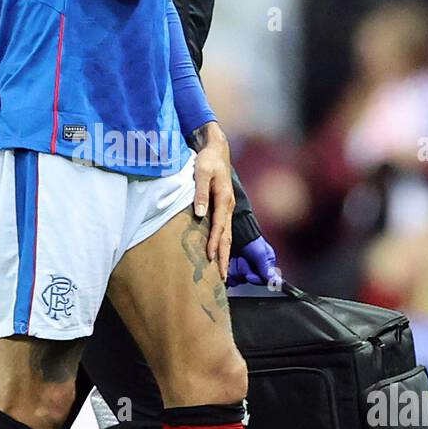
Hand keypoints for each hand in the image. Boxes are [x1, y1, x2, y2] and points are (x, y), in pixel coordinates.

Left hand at [191, 121, 234, 279]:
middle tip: (222, 278)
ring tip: (222, 274)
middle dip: (224, 258)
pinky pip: (224, 230)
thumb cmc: (208, 160)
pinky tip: (218, 255)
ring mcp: (228, 208)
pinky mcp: (224, 208)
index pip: (219, 227)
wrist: (217, 150)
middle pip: (227, 237)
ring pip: (227, 236)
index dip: (214, 243)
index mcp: (224, 199)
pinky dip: (222, 245)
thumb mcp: (201, 172)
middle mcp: (228, 207)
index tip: (209, 259)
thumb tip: (199, 214)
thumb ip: (200, 193)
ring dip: (224, 255)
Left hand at [227, 236, 279, 288]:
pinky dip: (228, 272)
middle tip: (242, 259)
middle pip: (249, 280)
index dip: (255, 280)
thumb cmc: (250, 240)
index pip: (262, 281)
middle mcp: (255, 269)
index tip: (249, 276)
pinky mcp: (233, 269)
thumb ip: (267, 270)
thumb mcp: (260, 254)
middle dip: (243, 270)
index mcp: (266, 266)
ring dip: (235, 268)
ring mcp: (243, 269)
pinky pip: (230, 279)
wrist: (235, 232)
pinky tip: (229, 263)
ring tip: (236, 257)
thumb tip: (277, 283)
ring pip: (238, 279)